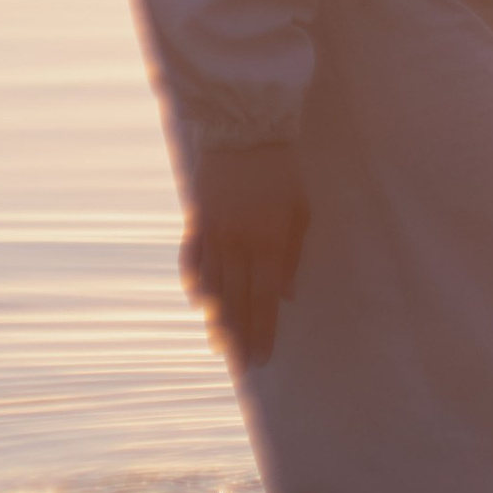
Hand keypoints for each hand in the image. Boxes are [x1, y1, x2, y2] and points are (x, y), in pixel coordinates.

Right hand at [182, 139, 308, 371]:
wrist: (245, 128)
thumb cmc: (282, 170)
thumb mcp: (300, 210)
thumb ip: (293, 254)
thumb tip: (287, 294)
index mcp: (268, 242)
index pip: (264, 299)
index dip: (262, 330)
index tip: (261, 358)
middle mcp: (238, 243)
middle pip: (236, 299)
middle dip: (239, 334)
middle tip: (239, 364)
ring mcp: (213, 232)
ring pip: (213, 284)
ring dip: (217, 316)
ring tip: (220, 343)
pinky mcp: (197, 218)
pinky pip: (192, 257)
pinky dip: (195, 281)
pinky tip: (199, 301)